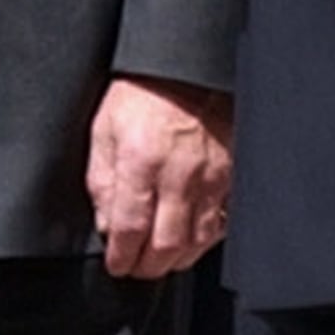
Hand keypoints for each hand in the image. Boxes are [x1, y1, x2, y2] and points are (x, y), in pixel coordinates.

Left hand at [87, 73, 231, 279]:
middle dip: (148, 266)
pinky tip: (190, 240)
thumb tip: (106, 223)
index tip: (116, 264)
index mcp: (141, 161)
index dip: (121, 256)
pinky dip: (205, 240)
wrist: (186, 66)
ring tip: (160, 259)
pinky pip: (222, 222)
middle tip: (136, 268)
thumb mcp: (104, 128)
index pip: (130, 229)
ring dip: (176, 258)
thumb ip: (101, 178)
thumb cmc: (142, 92)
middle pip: (166, 244)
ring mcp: (212, 177)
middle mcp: (179, 174)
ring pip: (197, 240)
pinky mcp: (233, 174)